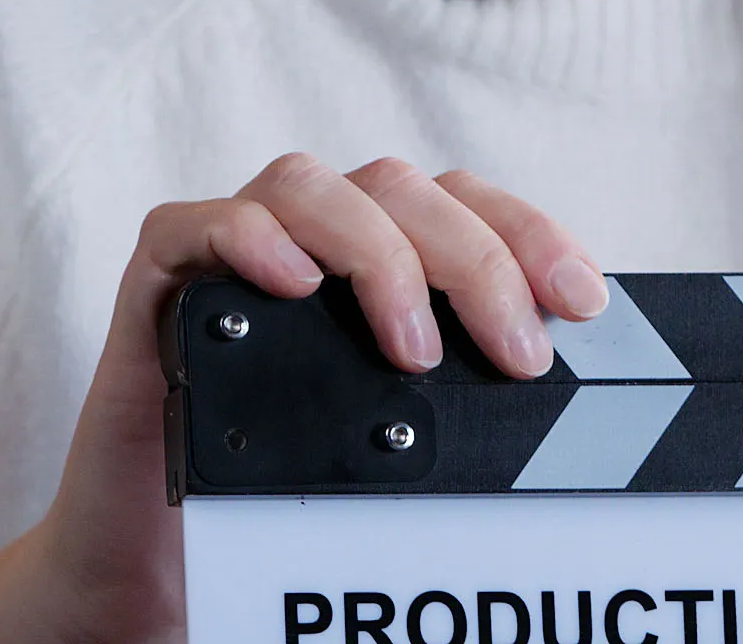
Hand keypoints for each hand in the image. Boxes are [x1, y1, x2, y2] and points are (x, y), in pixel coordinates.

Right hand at [0, 154, 606, 643]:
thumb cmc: (286, 491)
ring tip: (415, 350)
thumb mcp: (400, 436)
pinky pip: (195, 223)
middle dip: (478, 261)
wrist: (159, 556)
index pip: (467, 201)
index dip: (531, 234)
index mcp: (378, 250)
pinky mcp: (159, 282)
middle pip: (404, 190)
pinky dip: (251, 238)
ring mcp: (234, 251)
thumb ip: (460, 388)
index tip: (583, 302)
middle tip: (517, 356)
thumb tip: (556, 380)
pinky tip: (295, 283)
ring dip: (379, 255)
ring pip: (312, 185)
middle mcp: (312, 234)